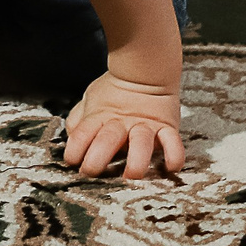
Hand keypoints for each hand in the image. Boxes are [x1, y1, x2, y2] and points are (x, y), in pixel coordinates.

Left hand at [63, 71, 185, 179]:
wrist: (146, 71)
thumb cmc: (114, 91)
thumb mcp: (90, 100)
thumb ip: (79, 120)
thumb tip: (71, 136)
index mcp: (100, 116)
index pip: (83, 133)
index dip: (75, 148)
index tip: (72, 161)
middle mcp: (122, 123)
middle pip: (108, 140)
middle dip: (98, 157)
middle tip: (92, 171)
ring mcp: (145, 125)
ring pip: (141, 143)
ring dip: (136, 160)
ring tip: (132, 174)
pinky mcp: (166, 127)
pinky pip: (173, 142)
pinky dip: (174, 155)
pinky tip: (170, 168)